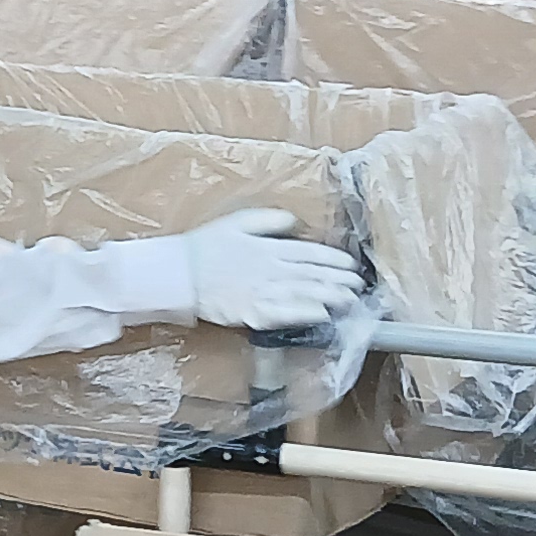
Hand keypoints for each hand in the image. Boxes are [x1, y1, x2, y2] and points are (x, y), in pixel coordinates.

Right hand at [173, 208, 365, 332]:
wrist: (177, 274)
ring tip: (351, 300)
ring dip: (332, 297)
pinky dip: (306, 314)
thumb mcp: (238, 221)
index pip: (312, 252)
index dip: (336, 260)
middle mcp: (272, 270)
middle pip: (314, 275)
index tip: (352, 265)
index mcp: (270, 247)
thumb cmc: (205, 246)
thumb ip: (270, 219)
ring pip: (306, 295)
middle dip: (341, 281)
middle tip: (358, 286)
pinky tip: (323, 315)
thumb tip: (295, 223)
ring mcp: (264, 293)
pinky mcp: (253, 314)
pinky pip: (286, 315)